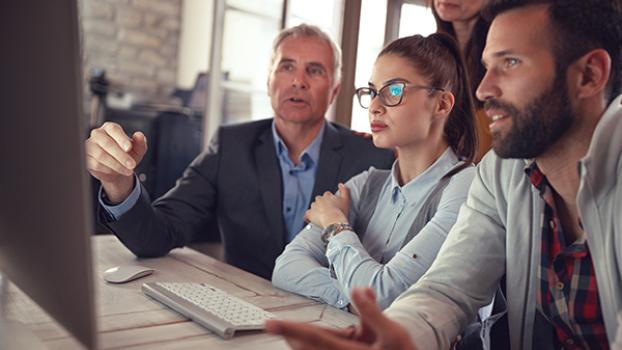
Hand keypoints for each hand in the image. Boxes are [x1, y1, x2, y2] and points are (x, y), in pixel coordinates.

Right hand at [85, 122, 147, 202]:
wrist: (117, 169)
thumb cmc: (127, 155)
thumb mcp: (137, 149)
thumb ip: (140, 142)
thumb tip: (139, 135)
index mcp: (110, 128)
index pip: (114, 130)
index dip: (121, 139)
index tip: (129, 148)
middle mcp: (98, 134)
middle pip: (107, 143)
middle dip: (121, 155)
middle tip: (132, 164)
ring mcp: (90, 146)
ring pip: (101, 155)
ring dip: (116, 164)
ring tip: (127, 170)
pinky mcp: (86, 158)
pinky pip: (96, 164)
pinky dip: (108, 169)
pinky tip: (115, 171)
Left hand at [265, 288, 416, 349]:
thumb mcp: (393, 331)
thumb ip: (372, 311)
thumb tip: (358, 289)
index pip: (313, 337)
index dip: (289, 329)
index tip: (270, 323)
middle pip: (305, 348)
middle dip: (291, 336)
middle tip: (275, 325)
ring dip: (299, 342)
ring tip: (288, 333)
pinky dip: (309, 346)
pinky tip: (304, 340)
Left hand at [304, 183, 349, 227]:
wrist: (334, 222)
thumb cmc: (340, 212)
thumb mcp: (346, 200)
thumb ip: (344, 190)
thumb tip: (341, 184)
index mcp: (327, 196)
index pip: (327, 195)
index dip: (329, 200)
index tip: (332, 205)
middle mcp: (319, 199)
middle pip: (319, 200)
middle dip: (322, 204)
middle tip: (327, 211)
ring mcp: (314, 206)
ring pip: (313, 206)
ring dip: (316, 210)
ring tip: (321, 216)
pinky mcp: (310, 214)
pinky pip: (307, 215)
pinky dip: (308, 217)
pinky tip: (311, 219)